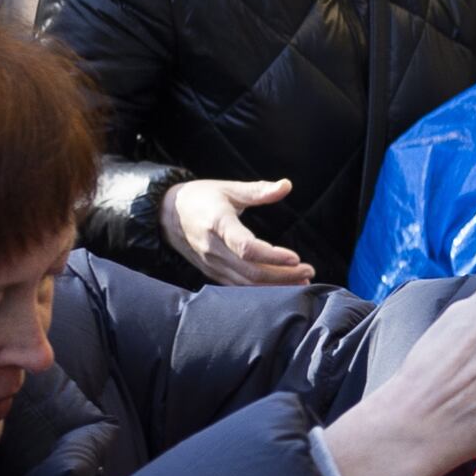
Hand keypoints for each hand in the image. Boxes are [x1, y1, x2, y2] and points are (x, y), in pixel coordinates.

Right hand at [162, 177, 312, 286]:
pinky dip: (260, 290)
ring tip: (301, 282)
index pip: (245, 247)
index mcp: (218, 223)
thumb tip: (286, 185)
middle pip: (250, 271)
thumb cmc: (200, 198)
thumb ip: (258, 190)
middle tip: (308, 272)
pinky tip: (280, 286)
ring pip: (245, 284)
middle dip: (282, 276)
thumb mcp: (228, 189)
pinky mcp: (211, 272)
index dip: (272, 256)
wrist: (166, 214)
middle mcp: (213, 248)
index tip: (295, 258)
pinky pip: (237, 287)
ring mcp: (211, 263)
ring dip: (275, 286)